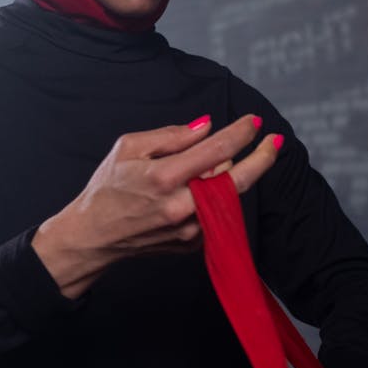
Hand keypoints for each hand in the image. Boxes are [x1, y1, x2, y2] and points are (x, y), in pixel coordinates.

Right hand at [32, 114, 281, 297]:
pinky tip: (199, 188)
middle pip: (236, 181)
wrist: (93, 236)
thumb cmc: (107, 187)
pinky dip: (215, 197)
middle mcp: (180, 206)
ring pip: (227, 198)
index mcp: (163, 177)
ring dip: (229, 177)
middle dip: (261, 159)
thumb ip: (170, 136)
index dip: (240, 133)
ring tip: (215, 163)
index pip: (215, 150)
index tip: (254, 122)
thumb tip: (206, 127)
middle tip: (274, 142)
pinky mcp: (191, 244)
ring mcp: (188, 229)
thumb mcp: (128, 148)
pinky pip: (216, 215)